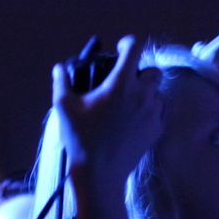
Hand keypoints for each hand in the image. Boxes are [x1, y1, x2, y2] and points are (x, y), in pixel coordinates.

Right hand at [51, 35, 163, 184]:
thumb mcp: (64, 107)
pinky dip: (149, 110)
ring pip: (158, 93)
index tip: (121, 47)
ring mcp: (154, 114)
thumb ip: (62, 82)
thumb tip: (60, 68)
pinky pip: (159, 112)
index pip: (135, 49)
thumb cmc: (81, 138)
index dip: (129, 43)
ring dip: (146, 92)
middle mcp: (143, 95)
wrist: (101, 175)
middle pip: (154, 71)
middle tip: (125, 81)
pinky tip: (133, 120)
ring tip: (128, 103)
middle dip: (141, 72)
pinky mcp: (158, 130)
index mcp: (121, 84)